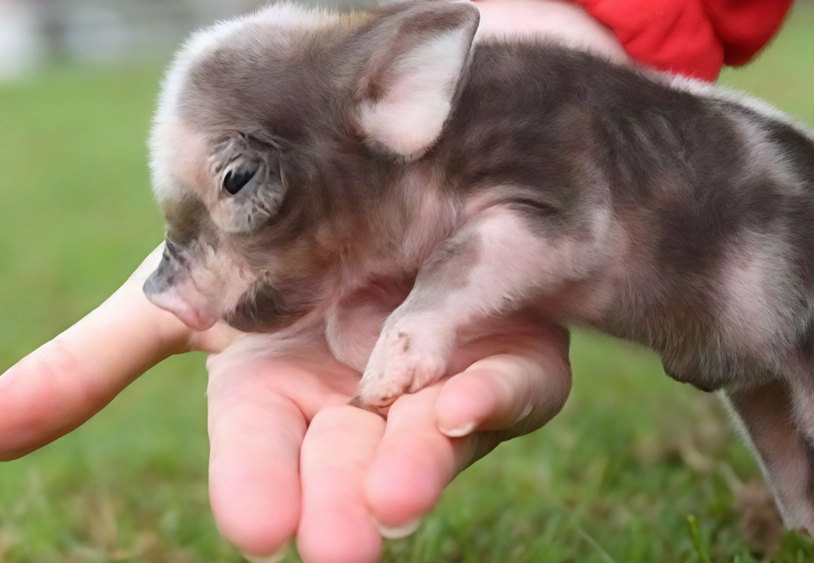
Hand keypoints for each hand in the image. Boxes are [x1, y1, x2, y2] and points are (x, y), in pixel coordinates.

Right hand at [0, 247, 571, 561]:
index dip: (256, 484)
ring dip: (417, 465)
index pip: (259, 452)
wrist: (369, 181)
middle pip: (347, 463)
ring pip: (429, 439)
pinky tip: (467, 401)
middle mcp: (356, 406)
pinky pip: (511, 386)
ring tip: (401, 494)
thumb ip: (93, 361)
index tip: (256, 527)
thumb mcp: (184, 295)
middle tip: (344, 546)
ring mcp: (435, 386)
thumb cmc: (272, 250)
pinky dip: (490, 395)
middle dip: (340, 502)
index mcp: (278, 396)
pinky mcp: (507, 361)